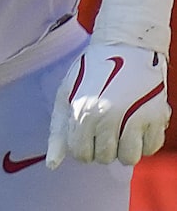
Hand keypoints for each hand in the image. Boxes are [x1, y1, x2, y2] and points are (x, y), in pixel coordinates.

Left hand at [47, 42, 168, 167]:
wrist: (127, 45)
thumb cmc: (91, 72)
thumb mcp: (66, 96)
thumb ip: (58, 133)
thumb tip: (52, 165)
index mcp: (84, 113)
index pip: (82, 155)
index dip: (82, 147)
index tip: (86, 132)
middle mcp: (111, 118)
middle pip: (105, 158)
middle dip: (102, 148)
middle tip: (104, 128)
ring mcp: (137, 117)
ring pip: (129, 158)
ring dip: (123, 149)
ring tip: (120, 130)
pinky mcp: (158, 115)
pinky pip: (151, 148)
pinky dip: (144, 143)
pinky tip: (137, 126)